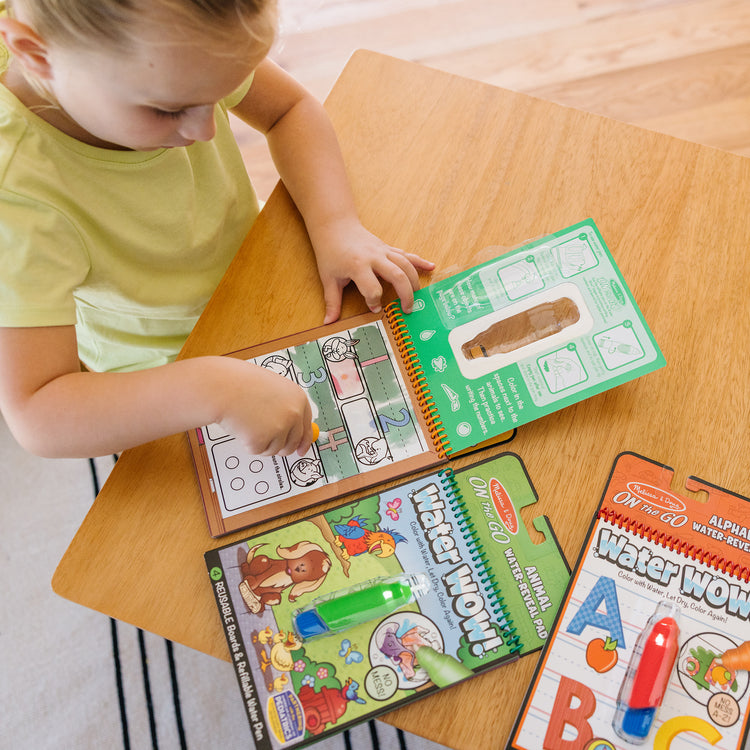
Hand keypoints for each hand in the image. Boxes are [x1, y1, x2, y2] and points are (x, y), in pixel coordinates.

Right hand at [213, 359, 312, 455]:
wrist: (223, 387)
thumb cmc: (242, 384)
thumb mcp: (273, 389)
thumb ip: (285, 407)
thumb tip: (291, 428)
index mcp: (298, 399)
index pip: (306, 426)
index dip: (304, 440)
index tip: (302, 449)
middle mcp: (293, 414)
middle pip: (293, 443)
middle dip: (281, 446)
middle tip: (266, 438)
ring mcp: (279, 428)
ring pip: (275, 449)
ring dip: (262, 442)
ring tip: (249, 422)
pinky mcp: (262, 440)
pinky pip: (258, 450)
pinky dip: (248, 443)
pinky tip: (242, 426)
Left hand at [311, 219, 434, 323]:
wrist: (335, 226)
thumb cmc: (330, 252)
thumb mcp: (328, 278)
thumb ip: (332, 301)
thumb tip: (328, 322)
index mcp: (358, 265)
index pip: (372, 288)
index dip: (374, 301)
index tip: (374, 309)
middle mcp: (374, 257)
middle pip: (397, 275)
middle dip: (405, 294)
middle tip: (406, 309)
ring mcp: (383, 251)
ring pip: (405, 265)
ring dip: (415, 281)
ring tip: (418, 297)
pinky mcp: (388, 248)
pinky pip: (407, 254)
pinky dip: (420, 261)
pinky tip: (432, 267)